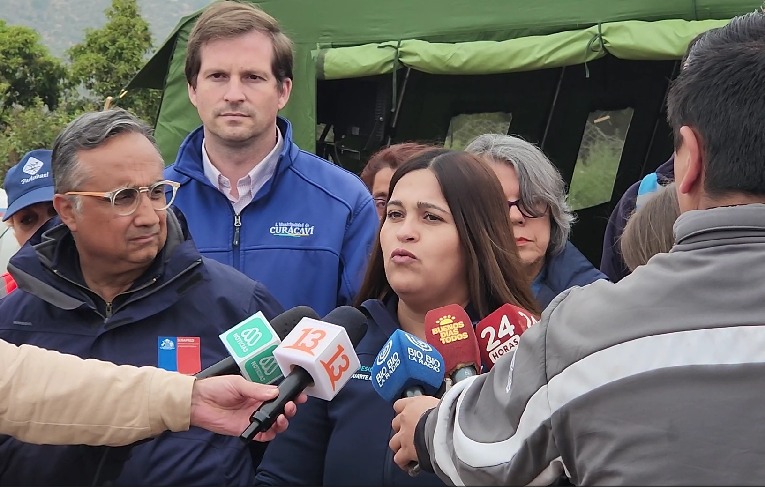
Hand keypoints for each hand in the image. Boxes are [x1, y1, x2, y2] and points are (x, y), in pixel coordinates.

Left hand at [189, 375, 306, 440]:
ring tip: (282, 416)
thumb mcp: (237, 383)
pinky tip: (272, 427)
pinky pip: (263, 435)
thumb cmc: (215, 388)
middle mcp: (257, 405)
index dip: (290, 395)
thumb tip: (275, 392)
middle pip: (280, 410)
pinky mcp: (245, 430)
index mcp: (257, 392)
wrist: (197, 402)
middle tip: (291, 405)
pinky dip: (270, 433)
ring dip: (283, 421)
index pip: (278, 395)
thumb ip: (256, 389)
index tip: (300, 394)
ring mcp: (252, 418)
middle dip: (290, 408)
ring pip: (275, 424)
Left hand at [390, 395, 439, 470]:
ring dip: (400, 447)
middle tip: (412, 435)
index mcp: (412, 405)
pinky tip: (409, 464)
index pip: (399, 405)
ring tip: (408, 452)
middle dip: (402, 430)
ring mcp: (403, 436)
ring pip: (393, 443)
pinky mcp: (406, 451)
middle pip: (395, 425)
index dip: (403, 411)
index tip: (409, 416)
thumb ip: (433, 407)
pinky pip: (399, 459)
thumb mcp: (441, 403)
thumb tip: (440, 409)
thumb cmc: (446, 413)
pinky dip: (403, 462)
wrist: (444, 427)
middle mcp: (405, 419)